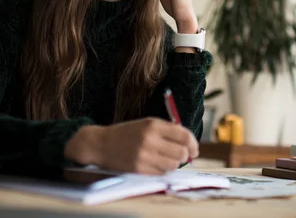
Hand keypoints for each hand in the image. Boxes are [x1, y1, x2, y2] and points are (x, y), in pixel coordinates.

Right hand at [64, 118, 198, 174]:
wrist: (101, 144)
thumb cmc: (127, 133)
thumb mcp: (147, 124)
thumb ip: (168, 130)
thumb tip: (189, 143)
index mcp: (153, 125)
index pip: (184, 135)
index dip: (193, 143)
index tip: (194, 148)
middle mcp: (150, 140)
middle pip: (181, 152)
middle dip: (185, 155)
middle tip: (183, 155)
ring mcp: (144, 156)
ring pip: (173, 165)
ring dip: (174, 163)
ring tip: (167, 159)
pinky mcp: (139, 169)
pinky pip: (161, 173)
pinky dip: (163, 170)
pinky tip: (156, 164)